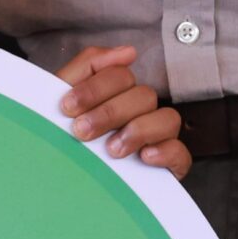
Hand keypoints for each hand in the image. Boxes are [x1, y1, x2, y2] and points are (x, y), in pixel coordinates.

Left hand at [57, 46, 190, 177]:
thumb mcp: (62, 98)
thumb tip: (128, 51)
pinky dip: (165, 151)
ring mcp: (156, 138)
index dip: (94, 88)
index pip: (120, 75)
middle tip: (81, 131)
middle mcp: (140, 112)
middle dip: (109, 112)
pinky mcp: (167, 167)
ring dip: (138, 130)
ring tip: (111, 149)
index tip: (67, 107)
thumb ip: (89, 65)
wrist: (56, 188)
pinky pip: (181, 153)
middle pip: (143, 95)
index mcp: (117, 93)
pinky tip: (143, 157)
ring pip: (168, 119)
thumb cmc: (61, 138)